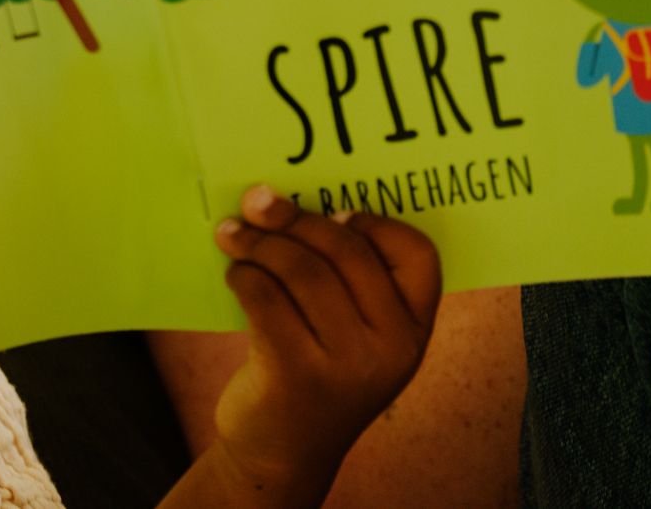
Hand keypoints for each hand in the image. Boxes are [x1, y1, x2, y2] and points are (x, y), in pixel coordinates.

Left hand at [202, 187, 441, 504]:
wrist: (282, 453)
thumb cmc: (315, 370)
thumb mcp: (351, 332)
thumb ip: (344, 277)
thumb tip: (285, 197)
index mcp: (414, 329)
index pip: (418, 253)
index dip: (376, 223)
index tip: (333, 211)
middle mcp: (392, 348)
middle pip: (347, 250)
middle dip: (295, 219)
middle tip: (257, 201)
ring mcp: (347, 365)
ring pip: (302, 270)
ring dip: (260, 242)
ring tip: (232, 234)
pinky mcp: (297, 375)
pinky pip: (266, 298)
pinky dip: (244, 275)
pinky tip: (235, 273)